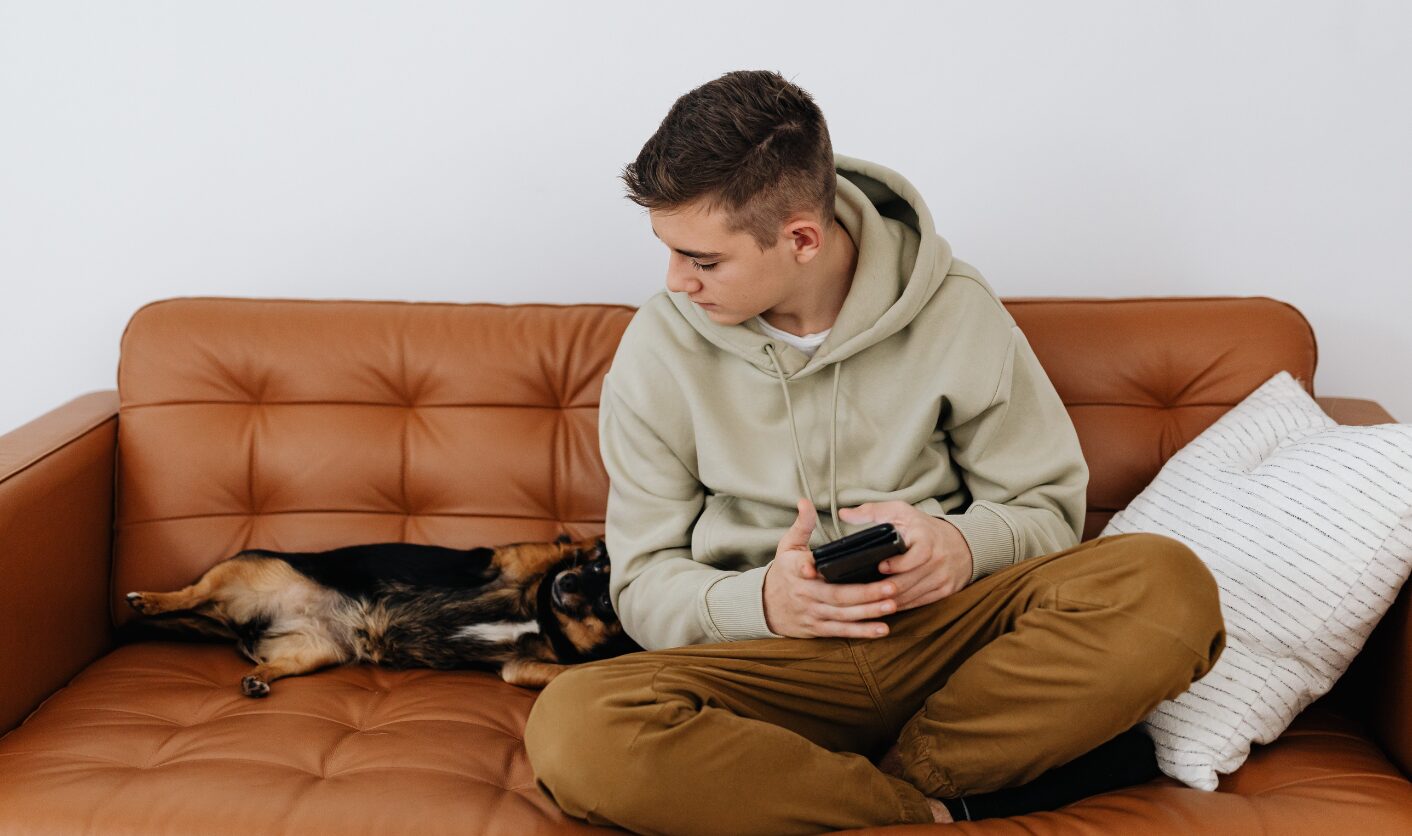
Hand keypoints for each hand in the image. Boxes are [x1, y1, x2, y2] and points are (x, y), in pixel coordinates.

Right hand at [762, 498, 901, 638]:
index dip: (807, 568)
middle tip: (891, 587)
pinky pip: (843, 631)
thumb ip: (801, 525)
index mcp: (794, 569)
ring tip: (892, 605)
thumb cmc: (784, 571)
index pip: (800, 567)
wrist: (767, 606)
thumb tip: (805, 501)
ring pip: (843, 614)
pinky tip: (882, 629)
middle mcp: (804, 593)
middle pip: (836, 595)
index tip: (813, 568)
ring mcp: (812, 612)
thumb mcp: (787, 545)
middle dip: (864, 593)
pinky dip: (862, 631)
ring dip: (869, 612)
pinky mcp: (819, 628)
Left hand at [837, 501, 973, 612]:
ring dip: (892, 600)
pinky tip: (887, 605)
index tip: (880, 566)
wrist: (962, 543)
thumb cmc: (923, 527)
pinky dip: (903, 605)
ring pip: (914, 594)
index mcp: (927, 538)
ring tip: (871, 601)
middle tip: (866, 591)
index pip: (917, 555)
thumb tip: (844, 513)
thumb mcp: (901, 512)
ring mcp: (943, 577)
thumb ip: (872, 511)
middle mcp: (938, 559)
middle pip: (911, 580)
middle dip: (888, 588)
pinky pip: (921, 602)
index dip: (898, 564)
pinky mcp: (946, 590)